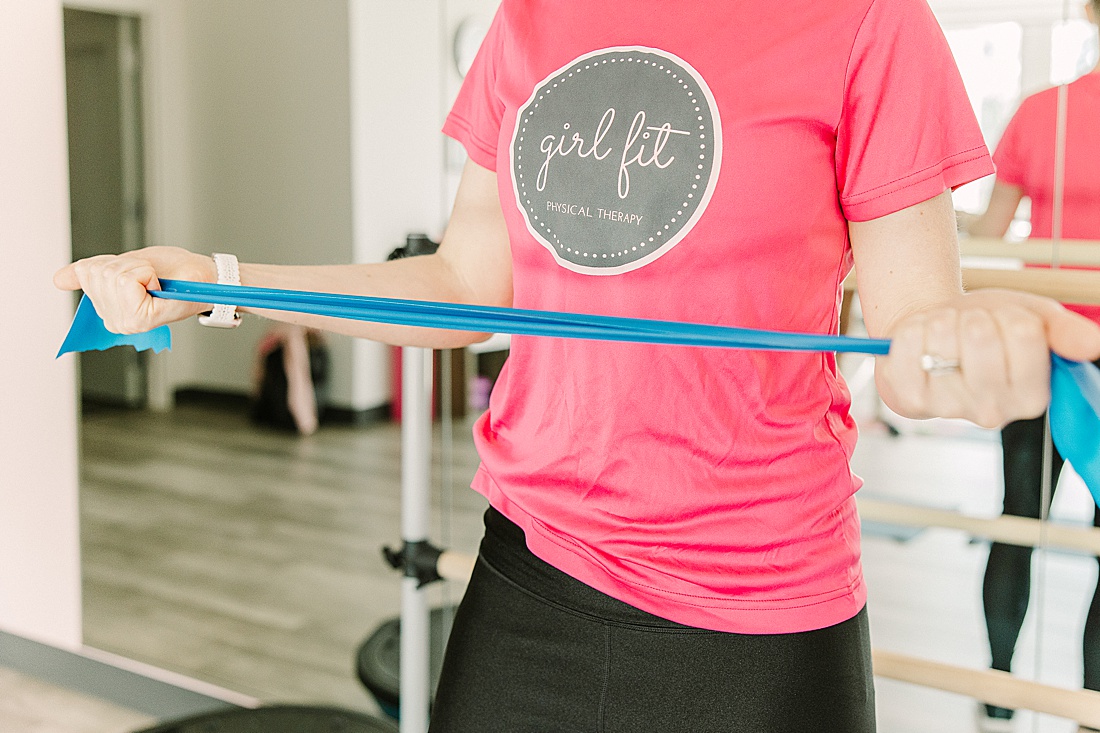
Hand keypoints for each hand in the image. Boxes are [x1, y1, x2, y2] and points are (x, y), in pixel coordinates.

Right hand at [53, 246, 216, 333]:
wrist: (205, 278)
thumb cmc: (174, 272)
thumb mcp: (127, 264)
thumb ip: (91, 272)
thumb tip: (57, 280)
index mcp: (108, 311)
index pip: (84, 271)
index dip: (114, 261)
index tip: (138, 273)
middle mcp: (113, 321)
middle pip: (99, 273)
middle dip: (127, 265)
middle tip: (151, 277)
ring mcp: (125, 322)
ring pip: (112, 274)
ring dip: (138, 268)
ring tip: (156, 281)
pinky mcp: (140, 318)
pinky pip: (126, 279)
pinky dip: (144, 271)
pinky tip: (157, 285)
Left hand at [875, 289, 1099, 427]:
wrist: (935, 329)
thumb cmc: (988, 324)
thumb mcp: (1033, 318)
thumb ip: (1063, 331)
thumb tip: (1094, 344)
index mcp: (1032, 395)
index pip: (1026, 335)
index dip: (1010, 316)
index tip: (1003, 323)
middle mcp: (993, 412)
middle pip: (981, 336)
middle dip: (973, 317)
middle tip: (969, 327)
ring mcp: (948, 410)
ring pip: (941, 341)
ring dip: (940, 322)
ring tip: (945, 333)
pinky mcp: (910, 402)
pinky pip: (907, 347)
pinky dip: (911, 331)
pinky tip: (920, 342)